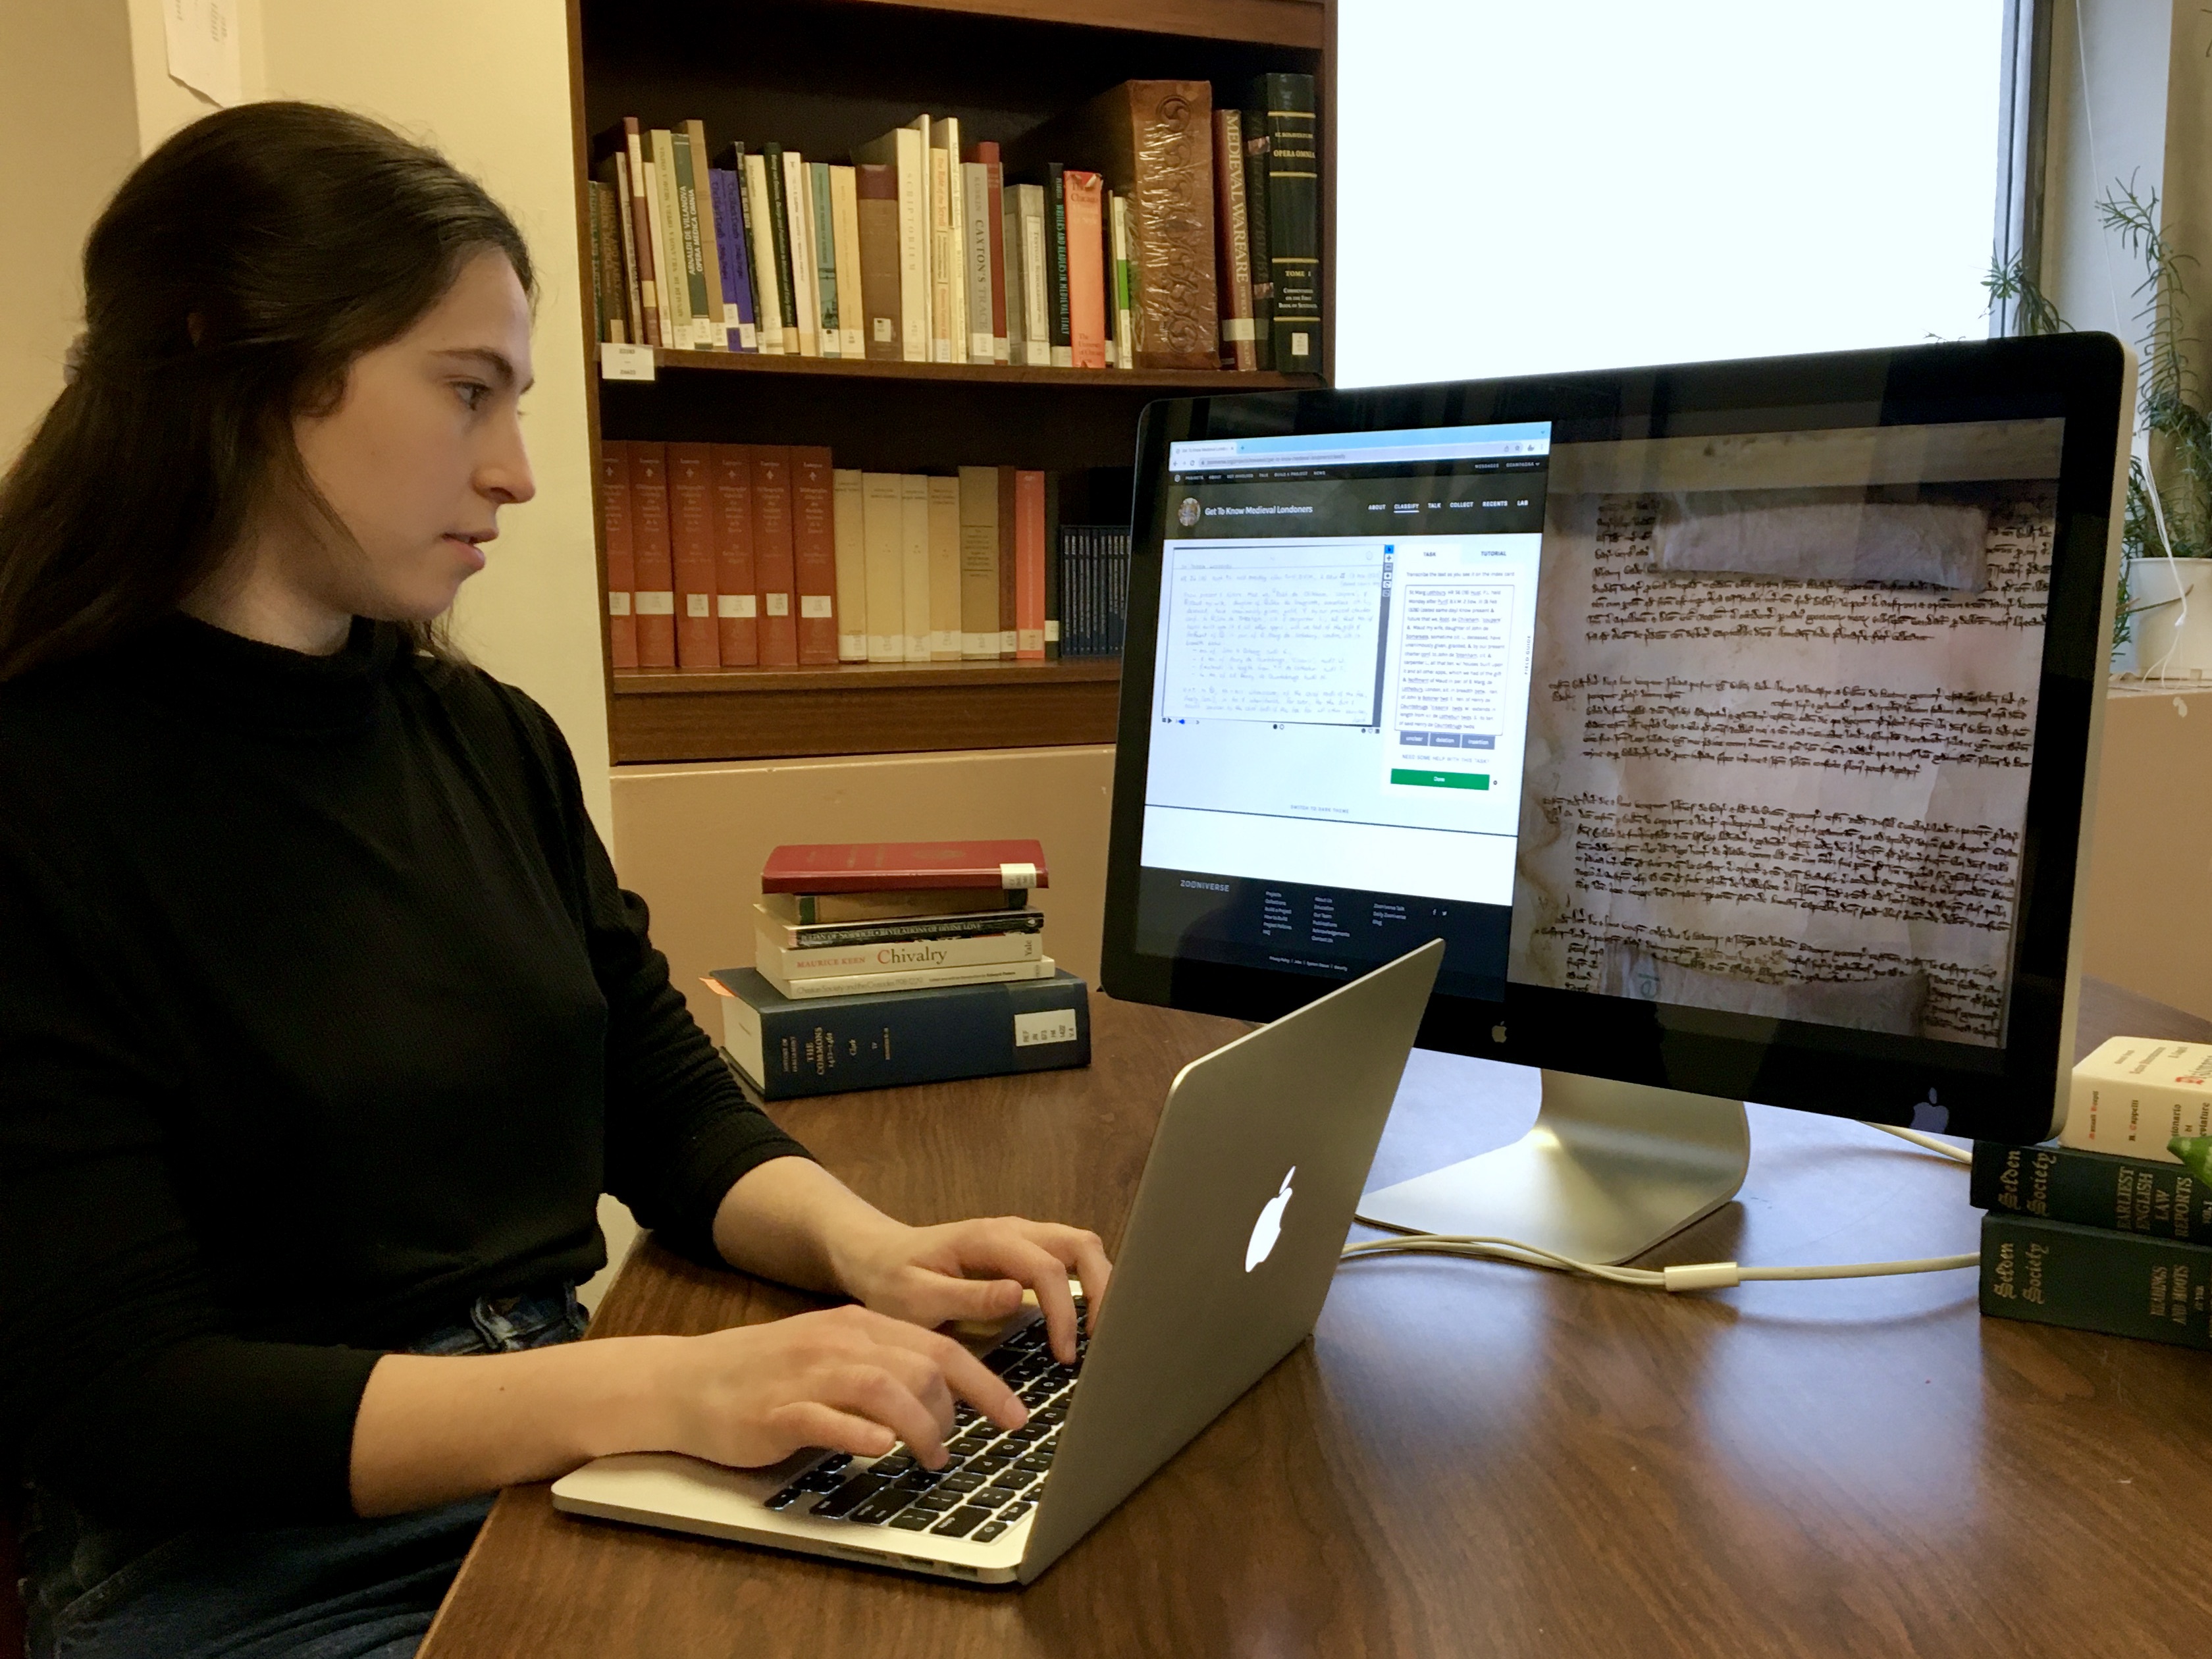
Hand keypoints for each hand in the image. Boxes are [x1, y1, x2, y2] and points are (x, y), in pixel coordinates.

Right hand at [650, 1305, 1025, 1470]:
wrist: (686, 1380)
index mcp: (858, 1326)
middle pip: (923, 1366)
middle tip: (956, 1446)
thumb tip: (944, 1394)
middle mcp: (839, 1342)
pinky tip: (880, 1450)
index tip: (1016, 1416)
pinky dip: (863, 1435)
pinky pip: (830, 1419)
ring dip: (921, 1428)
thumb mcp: (831, 1353)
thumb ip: (882, 1365)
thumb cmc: (764, 1375)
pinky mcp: (777, 1410)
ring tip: (930, 1457)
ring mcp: (808, 1375)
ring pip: (886, 1389)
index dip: (985, 1382)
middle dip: (958, 1411)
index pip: (938, 1347)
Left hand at [832, 1214, 1113, 1364]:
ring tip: (1098, 1332)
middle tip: (1102, 1339)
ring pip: (1081, 1246)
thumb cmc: (892, 1280)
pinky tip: (1081, 1320)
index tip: (1064, 1355)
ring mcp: (1021, 1236)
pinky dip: (1084, 1283)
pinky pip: (1068, 1257)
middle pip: (1081, 1244)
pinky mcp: (1022, 1250)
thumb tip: (1018, 1296)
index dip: (1064, 1312)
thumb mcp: (918, 1298)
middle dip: (1101, 1289)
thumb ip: (968, 1297)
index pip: (1047, 1268)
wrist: (876, 1257)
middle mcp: (1012, 1230)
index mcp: (988, 1239)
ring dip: (1099, 1284)